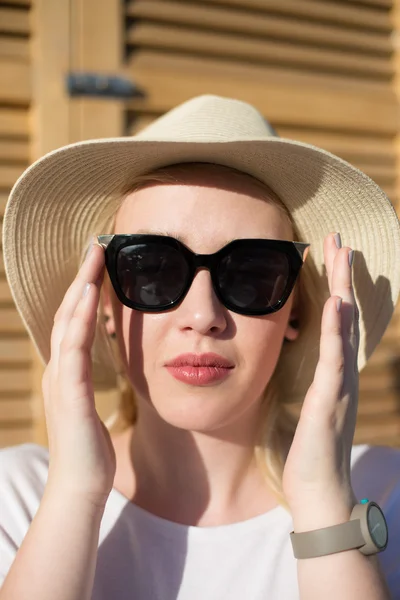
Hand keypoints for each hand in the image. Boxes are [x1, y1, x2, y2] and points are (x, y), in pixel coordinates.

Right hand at [43, 242, 115, 509]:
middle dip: (81, 278)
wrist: (79, 489)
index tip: (99, 265)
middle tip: (95, 246)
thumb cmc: (89, 452)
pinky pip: (75, 346)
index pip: (73, 322)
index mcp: (66, 373)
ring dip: (80, 288)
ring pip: (69, 322)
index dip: (83, 292)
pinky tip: (91, 294)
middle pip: (68, 314)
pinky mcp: (70, 393)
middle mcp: (59, 370)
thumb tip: (99, 367)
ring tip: (93, 259)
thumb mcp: (89, 409)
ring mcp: (61, 380)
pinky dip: (81, 317)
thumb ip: (88, 384)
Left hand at [282, 232, 358, 524]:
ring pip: (344, 327)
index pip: (333, 319)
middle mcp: (341, 371)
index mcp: (331, 370)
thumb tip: (284, 355)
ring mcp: (340, 383)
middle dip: (341, 275)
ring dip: (344, 289)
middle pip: (343, 313)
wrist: (318, 490)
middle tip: (339, 238)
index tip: (327, 253)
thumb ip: (302, 378)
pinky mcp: (330, 400)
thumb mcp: (302, 403)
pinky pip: (335, 359)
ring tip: (344, 255)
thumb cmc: (308, 449)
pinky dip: (336, 330)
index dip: (332, 284)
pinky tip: (336, 304)